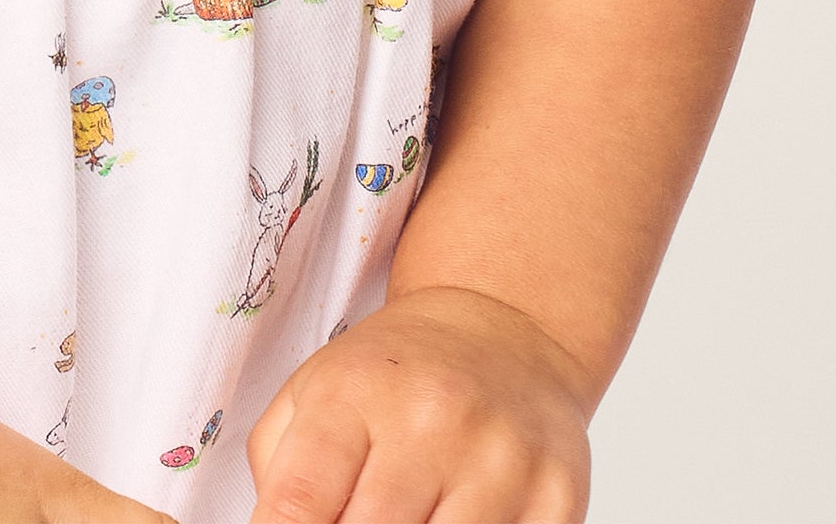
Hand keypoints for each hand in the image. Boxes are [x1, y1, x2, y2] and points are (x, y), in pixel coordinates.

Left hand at [245, 286, 591, 522]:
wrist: (503, 330)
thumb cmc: (394, 377)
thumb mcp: (314, 392)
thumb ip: (278, 470)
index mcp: (356, 391)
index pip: (299, 502)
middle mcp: (431, 419)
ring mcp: (501, 460)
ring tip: (403, 523)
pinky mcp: (557, 496)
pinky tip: (448, 523)